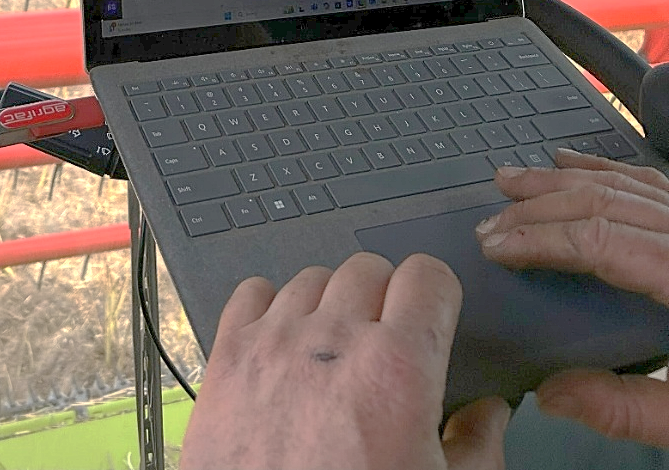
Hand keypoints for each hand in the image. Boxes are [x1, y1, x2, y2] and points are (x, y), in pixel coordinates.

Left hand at [179, 251, 509, 469]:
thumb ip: (477, 447)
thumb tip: (489, 415)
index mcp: (396, 368)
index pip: (428, 276)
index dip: (436, 296)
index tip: (434, 315)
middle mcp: (333, 340)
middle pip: (368, 269)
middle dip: (383, 299)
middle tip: (386, 344)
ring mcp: (274, 342)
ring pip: (312, 277)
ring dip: (328, 304)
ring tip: (334, 352)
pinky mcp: (228, 357)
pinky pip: (251, 292)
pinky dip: (269, 308)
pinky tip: (283, 345)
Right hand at [476, 148, 668, 443]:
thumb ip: (632, 407)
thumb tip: (557, 392)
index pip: (600, 240)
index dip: (539, 239)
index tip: (495, 245)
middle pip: (605, 202)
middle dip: (538, 207)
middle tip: (490, 221)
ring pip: (625, 183)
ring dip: (562, 180)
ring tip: (513, 182)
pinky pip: (654, 181)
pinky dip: (607, 170)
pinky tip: (577, 165)